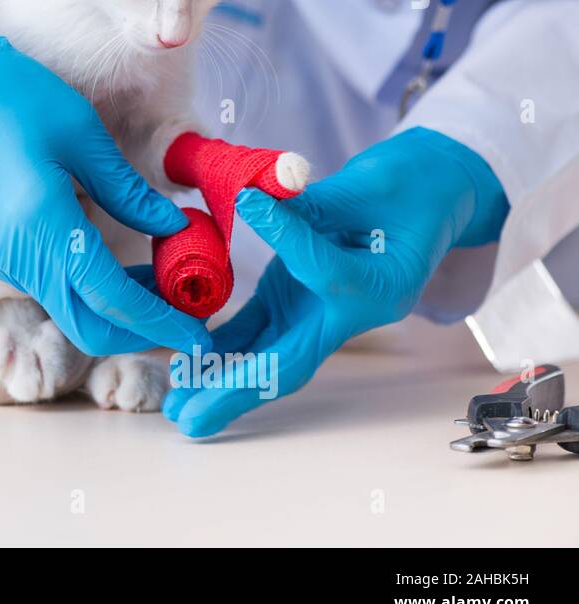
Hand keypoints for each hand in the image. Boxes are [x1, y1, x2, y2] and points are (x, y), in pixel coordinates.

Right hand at [0, 0, 209, 355]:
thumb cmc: (6, 93)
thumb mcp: (80, 133)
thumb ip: (127, 191)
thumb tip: (172, 227)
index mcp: (41, 227)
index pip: (111, 300)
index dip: (161, 322)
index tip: (201, 335)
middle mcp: (14, 256)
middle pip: (86, 325)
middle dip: (141, 330)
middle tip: (187, 311)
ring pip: (66, 306)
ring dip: (116, 306)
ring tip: (163, 276)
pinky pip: (45, 283)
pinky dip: (87, 286)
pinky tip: (116, 258)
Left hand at [163, 127, 507, 435]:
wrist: (428, 194)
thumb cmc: (407, 184)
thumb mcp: (369, 183)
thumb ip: (314, 199)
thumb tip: (259, 195)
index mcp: (380, 285)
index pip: (324, 271)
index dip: (287, 237)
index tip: (251, 203)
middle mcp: (347, 314)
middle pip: (289, 362)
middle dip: (234, 391)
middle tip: (188, 419)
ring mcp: (317, 312)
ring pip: (268, 357)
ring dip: (220, 382)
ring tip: (175, 405)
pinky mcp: (294, 301)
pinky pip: (255, 332)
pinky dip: (222, 348)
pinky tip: (186, 363)